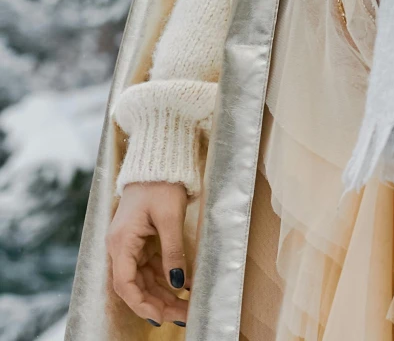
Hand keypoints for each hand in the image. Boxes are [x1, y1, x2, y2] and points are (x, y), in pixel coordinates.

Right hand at [106, 181, 190, 326]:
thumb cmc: (161, 185)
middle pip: (136, 286)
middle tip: (184, 316)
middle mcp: (121, 247)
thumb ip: (173, 251)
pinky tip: (184, 288)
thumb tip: (178, 283)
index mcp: (121, 242)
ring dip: (163, 295)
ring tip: (186, 308)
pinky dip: (166, 279)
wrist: (157, 163)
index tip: (160, 317)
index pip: (125, 283)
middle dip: (158, 304)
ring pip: (145, 279)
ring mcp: (131, 245)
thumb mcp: (170, 218)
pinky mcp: (142, 242)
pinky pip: (152, 267)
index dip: (141, 303)